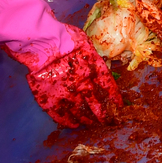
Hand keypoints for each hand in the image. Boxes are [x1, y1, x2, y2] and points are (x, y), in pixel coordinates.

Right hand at [7, 25, 122, 127]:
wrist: (43, 43)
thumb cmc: (64, 37)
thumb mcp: (85, 42)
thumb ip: (91, 54)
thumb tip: (94, 59)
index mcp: (95, 70)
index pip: (108, 88)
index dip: (114, 97)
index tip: (118, 105)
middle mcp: (84, 85)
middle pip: (96, 105)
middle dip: (102, 115)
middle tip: (106, 121)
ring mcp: (67, 94)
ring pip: (80, 113)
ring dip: (87, 120)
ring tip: (91, 125)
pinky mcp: (50, 100)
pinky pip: (61, 116)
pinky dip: (68, 122)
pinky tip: (74, 125)